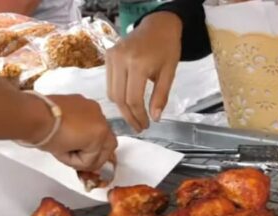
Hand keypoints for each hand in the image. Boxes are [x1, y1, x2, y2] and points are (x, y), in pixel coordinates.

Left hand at [37, 95, 117, 171]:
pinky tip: (73, 129)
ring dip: (93, 138)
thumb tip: (86, 163)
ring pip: (100, 129)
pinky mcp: (83, 101)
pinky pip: (90, 117)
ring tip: (77, 142)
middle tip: (85, 158)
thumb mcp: (66, 155)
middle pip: (108, 143)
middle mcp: (102, 120)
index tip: (80, 167)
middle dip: (97, 152)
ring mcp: (93, 109)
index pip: (98, 157)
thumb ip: (81, 161)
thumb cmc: (48, 136)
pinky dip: (85, 125)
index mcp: (100, 135)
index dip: (88, 165)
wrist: (32, 115)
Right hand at [106, 12, 181, 132]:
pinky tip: (129, 103)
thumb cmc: (167, 48)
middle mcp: (121, 60)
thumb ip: (161, 96)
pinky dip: (118, 95)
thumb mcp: (169, 73)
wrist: (158, 26)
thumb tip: (155, 118)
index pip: (133, 99)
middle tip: (139, 127)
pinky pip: (109, 83)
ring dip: (122, 108)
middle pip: (119, 98)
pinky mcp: (108, 56)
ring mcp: (111, 57)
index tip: (146, 126)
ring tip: (135, 117)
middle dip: (129, 116)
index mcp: (138, 64)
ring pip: (111, 93)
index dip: (139, 116)